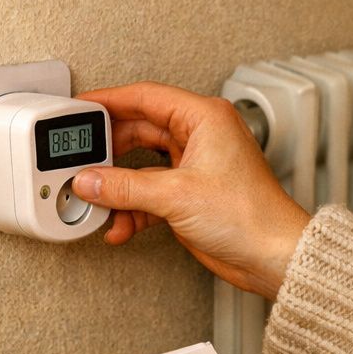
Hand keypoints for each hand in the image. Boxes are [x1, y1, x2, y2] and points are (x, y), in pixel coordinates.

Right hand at [72, 82, 310, 299]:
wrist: (273, 257)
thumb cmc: (251, 216)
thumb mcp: (177, 196)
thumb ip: (125, 187)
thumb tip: (90, 180)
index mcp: (204, 117)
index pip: (145, 96)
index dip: (108, 101)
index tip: (79, 108)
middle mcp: (200, 136)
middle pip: (139, 130)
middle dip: (109, 150)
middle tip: (80, 159)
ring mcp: (195, 165)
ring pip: (142, 165)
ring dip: (119, 186)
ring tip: (96, 196)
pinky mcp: (191, 194)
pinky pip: (150, 193)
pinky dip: (133, 208)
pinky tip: (120, 225)